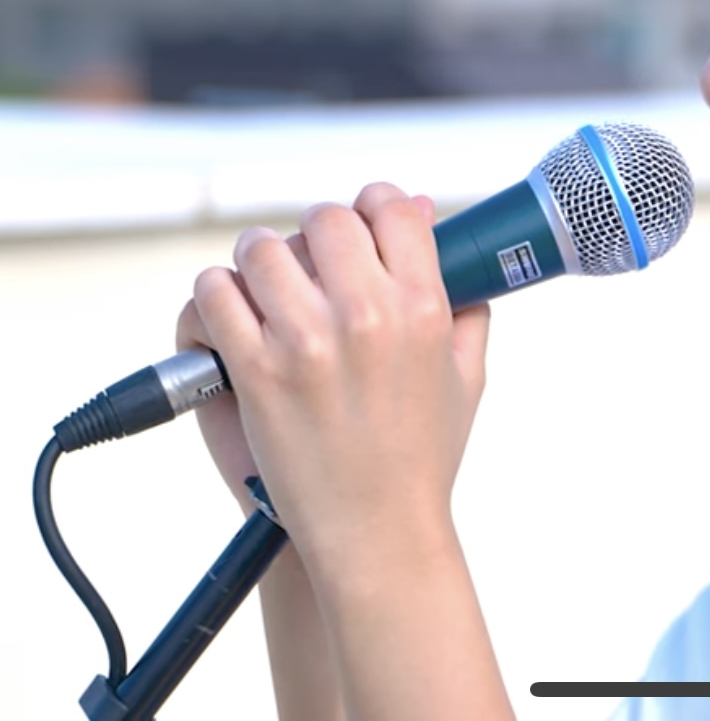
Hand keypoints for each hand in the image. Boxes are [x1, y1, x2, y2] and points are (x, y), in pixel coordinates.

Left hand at [177, 186, 492, 577]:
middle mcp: (367, 314)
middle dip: (317, 233)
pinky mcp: (254, 370)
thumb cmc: (421, 458)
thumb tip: (437, 239)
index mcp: (424, 308)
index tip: (364, 220)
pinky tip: (234, 316)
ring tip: (266, 285)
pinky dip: (219, 297)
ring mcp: (306, 340)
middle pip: (325, 218)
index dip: (374, 204)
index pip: (392, 208)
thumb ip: (463, 305)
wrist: (374, 532)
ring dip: (261, 260)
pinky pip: (216, 294)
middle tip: (313, 261)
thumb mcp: (466, 377)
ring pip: (262, 248)